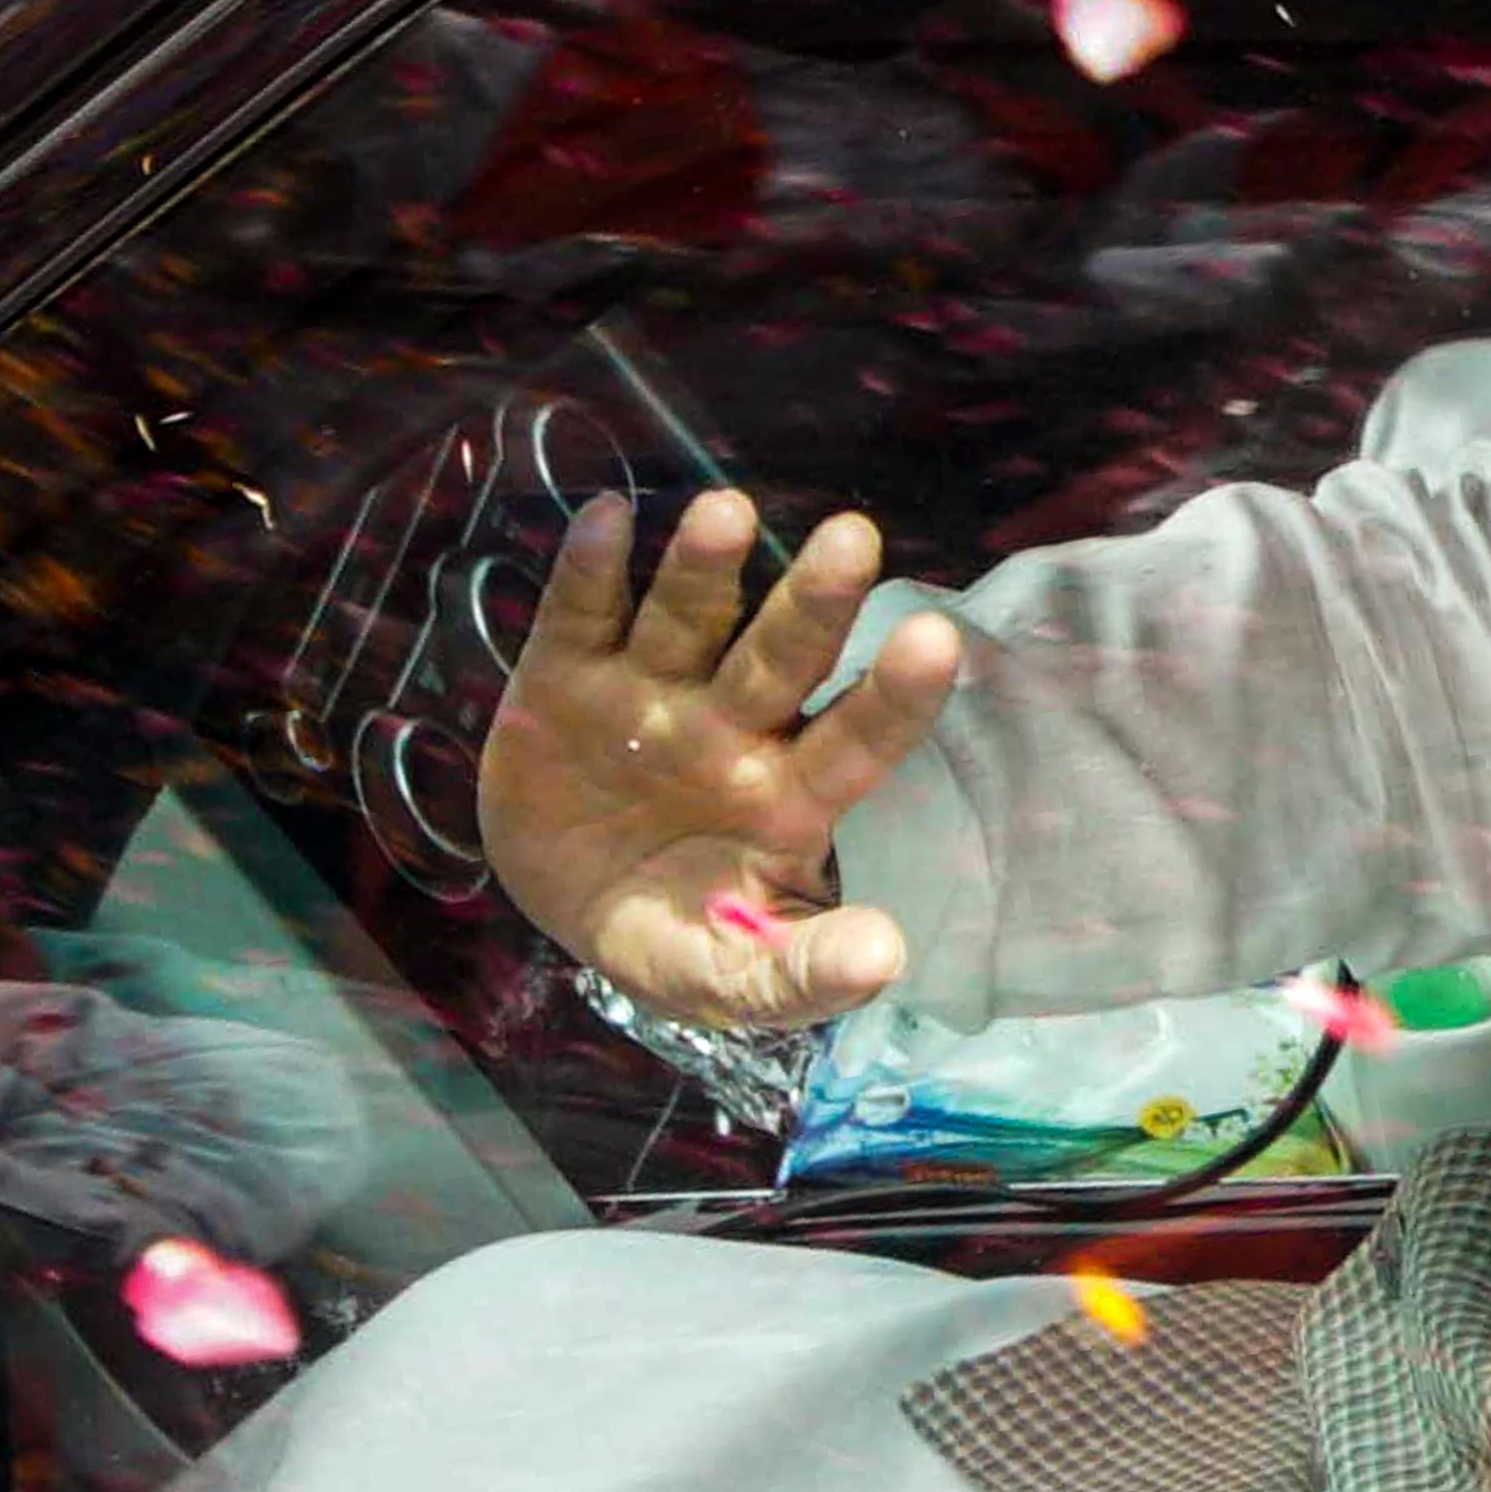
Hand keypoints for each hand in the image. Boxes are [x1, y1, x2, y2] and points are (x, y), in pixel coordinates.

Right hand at [478, 488, 962, 1031]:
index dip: (895, 695)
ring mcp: (648, 692)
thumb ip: (802, 973)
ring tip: (726, 513)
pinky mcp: (564, 676)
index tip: (936, 641)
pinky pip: (580, 615)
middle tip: (854, 541)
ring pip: (688, 619)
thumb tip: (885, 957)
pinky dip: (590, 571)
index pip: (856, 740)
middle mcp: (730, 727)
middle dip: (813, 602)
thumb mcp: (730, 978)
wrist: (554, 907)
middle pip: (780, 658)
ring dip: (704, 568)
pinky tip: (607, 520)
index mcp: (787, 796)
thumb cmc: (672, 935)